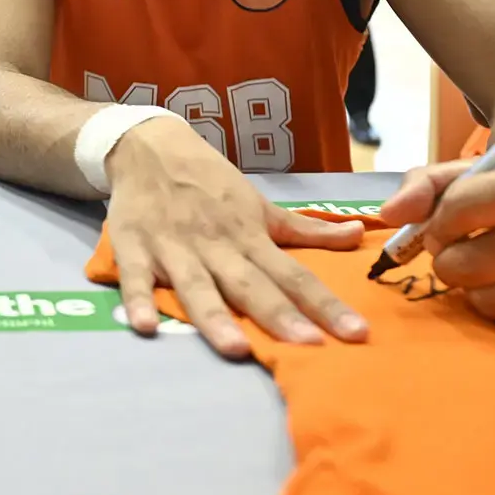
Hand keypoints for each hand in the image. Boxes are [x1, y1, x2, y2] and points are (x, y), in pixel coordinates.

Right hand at [103, 116, 368, 357]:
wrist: (150, 145)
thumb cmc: (210, 181)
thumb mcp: (259, 203)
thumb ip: (305, 229)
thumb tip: (359, 234)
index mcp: (249, 236)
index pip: (295, 275)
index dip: (325, 305)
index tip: (356, 333)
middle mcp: (217, 246)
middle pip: (251, 285)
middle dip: (279, 315)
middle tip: (309, 347)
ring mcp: (174, 248)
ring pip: (196, 287)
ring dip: (214, 316)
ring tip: (235, 348)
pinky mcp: (134, 249)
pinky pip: (135, 278)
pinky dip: (139, 300)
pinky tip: (145, 327)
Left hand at [378, 152, 494, 339]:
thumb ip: (433, 182)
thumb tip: (389, 216)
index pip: (466, 206)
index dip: (439, 221)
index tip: (441, 226)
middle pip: (472, 264)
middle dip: (448, 260)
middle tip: (456, 252)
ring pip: (492, 303)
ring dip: (476, 289)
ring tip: (490, 269)